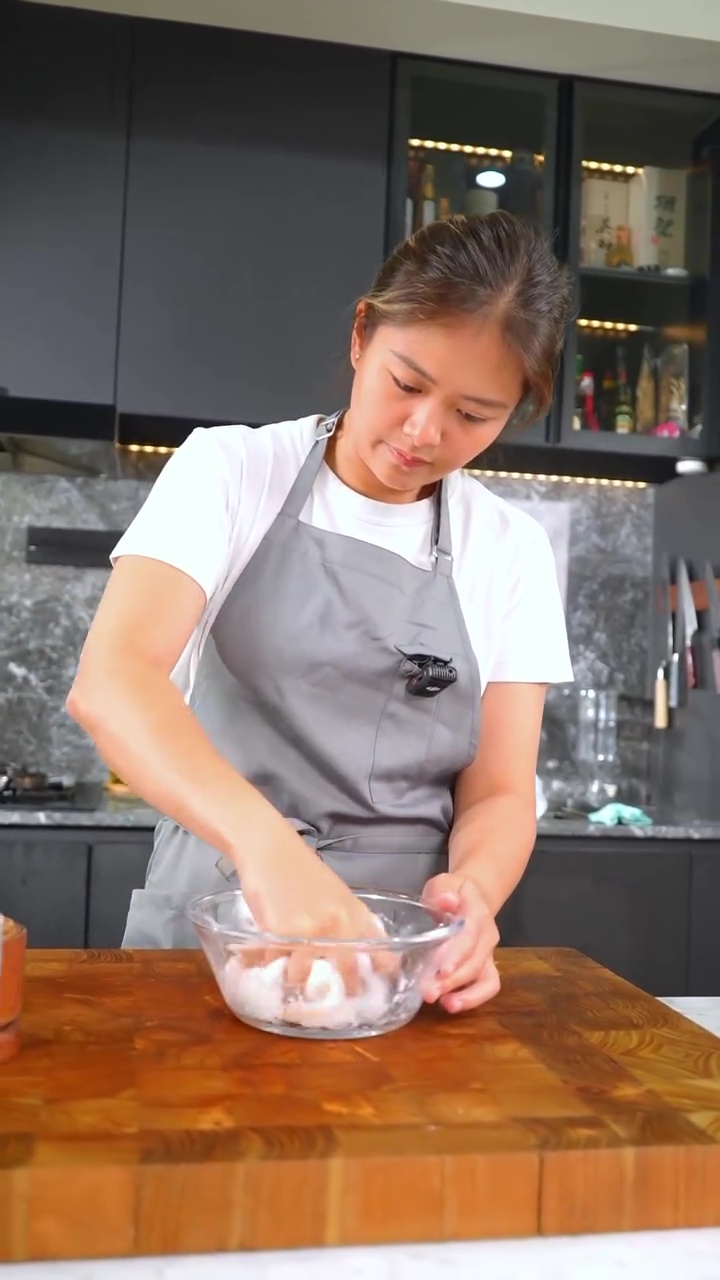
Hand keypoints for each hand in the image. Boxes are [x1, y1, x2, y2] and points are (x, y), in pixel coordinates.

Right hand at [234, 822, 388, 988]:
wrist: (272, 850)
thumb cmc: (303, 870)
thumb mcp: (337, 893)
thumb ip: (348, 919)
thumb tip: (357, 947)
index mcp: (354, 912)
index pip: (381, 947)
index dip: (385, 969)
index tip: (384, 982)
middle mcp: (338, 925)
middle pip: (349, 971)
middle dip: (346, 990)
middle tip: (342, 999)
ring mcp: (310, 931)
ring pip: (305, 976)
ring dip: (298, 983)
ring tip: (294, 985)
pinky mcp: (281, 934)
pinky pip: (277, 964)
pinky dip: (271, 967)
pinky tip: (267, 965)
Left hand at [421, 872, 499, 1013]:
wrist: (470, 896)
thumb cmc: (451, 892)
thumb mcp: (443, 884)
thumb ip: (442, 892)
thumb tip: (446, 901)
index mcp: (477, 913)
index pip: (470, 934)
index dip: (457, 954)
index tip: (441, 970)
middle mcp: (488, 936)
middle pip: (476, 962)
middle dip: (453, 980)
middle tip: (428, 992)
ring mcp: (489, 954)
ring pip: (487, 979)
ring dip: (467, 995)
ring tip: (444, 1005)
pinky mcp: (486, 968)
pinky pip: (487, 987)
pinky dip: (472, 999)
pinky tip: (450, 1004)